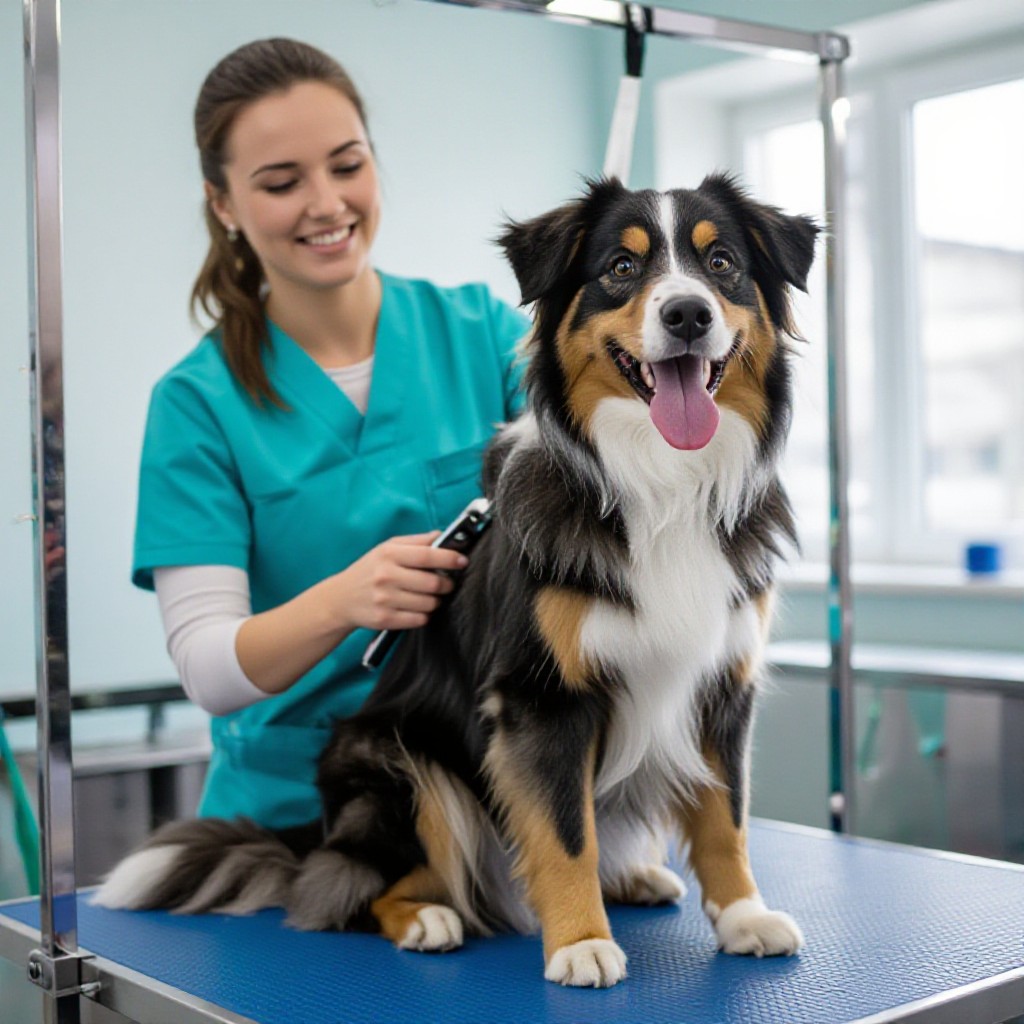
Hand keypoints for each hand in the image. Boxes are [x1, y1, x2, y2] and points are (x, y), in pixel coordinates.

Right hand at [331, 533, 468, 632]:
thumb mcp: (387, 549)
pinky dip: (424, 615)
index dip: (449, 558)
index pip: (427, 555)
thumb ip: (416, 542)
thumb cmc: (369, 570)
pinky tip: (416, 608)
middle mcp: (386, 576)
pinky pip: (419, 619)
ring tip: (428, 596)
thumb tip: (442, 536)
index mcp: (388, 554)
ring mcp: (384, 599)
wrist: (340, 598)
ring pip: (429, 603)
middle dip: (446, 584)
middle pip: (432, 582)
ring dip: (436, 601)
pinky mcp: (384, 619)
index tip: (462, 561)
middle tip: (446, 583)